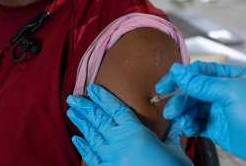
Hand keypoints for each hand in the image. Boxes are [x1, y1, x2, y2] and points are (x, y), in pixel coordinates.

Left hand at [66, 84, 191, 165]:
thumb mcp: (174, 151)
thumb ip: (171, 134)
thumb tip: (177, 121)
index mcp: (136, 134)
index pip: (116, 110)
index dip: (103, 97)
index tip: (92, 88)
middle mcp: (120, 144)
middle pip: (99, 120)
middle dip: (85, 108)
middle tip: (72, 98)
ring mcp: (111, 159)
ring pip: (92, 136)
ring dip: (81, 123)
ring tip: (71, 112)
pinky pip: (91, 157)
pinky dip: (83, 148)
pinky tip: (76, 139)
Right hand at [156, 61, 245, 159]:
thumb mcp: (229, 93)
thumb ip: (200, 83)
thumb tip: (177, 70)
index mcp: (228, 78)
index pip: (197, 72)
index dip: (179, 78)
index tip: (165, 85)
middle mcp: (221, 93)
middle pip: (191, 92)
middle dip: (179, 100)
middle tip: (170, 110)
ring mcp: (218, 111)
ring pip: (191, 108)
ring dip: (182, 114)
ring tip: (181, 121)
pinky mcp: (215, 128)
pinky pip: (196, 123)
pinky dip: (189, 125)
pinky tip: (189, 127)